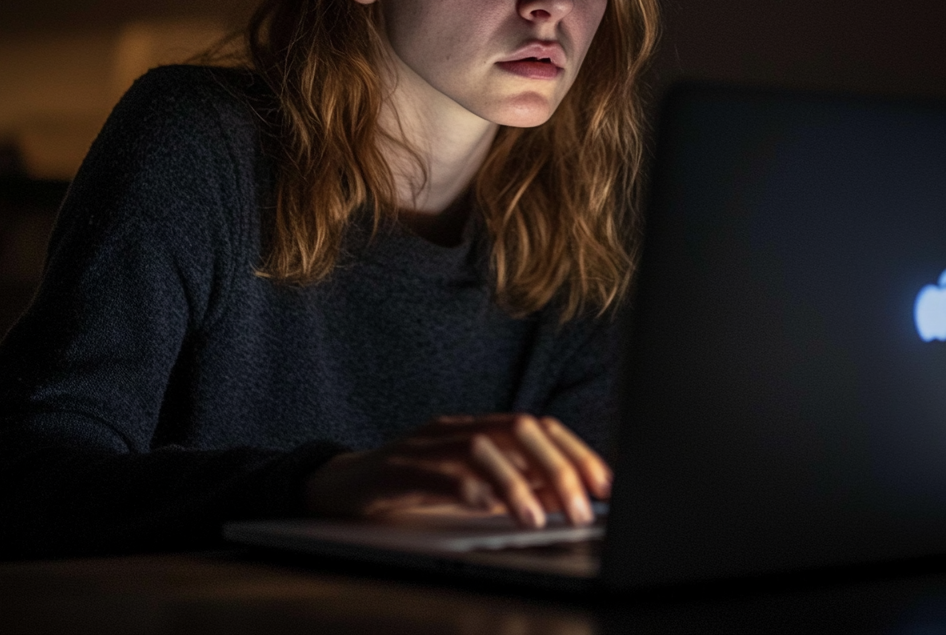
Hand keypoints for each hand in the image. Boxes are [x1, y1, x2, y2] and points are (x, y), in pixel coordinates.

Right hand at [303, 414, 610, 528]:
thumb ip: (513, 485)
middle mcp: (457, 428)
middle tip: (584, 508)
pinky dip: (471, 490)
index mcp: (477, 429)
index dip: (576, 451)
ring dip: (518, 482)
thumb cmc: (412, 488)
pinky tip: (490, 512)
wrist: (340, 488)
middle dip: (558, 467)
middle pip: (519, 428)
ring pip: (482, 446)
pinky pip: (439, 471)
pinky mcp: (397, 468)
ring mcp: (426, 444)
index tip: (605, 485)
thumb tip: (567, 495)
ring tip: (539, 519)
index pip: (538, 427)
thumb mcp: (469, 487)